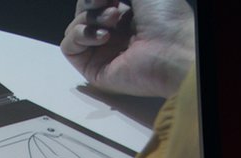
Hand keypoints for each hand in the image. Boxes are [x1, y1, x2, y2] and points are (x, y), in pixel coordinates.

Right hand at [61, 0, 194, 97]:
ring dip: (88, 18)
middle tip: (112, 5)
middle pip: (82, 12)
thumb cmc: (167, 19)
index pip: (97, 2)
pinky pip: (69, 47)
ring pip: (74, 27)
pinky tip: (103, 37)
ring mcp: (101, 51)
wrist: (172, 51)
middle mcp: (113, 33)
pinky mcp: (92, 68)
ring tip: (113, 22)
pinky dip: (79, 36)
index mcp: (128, 14)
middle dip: (91, 3)